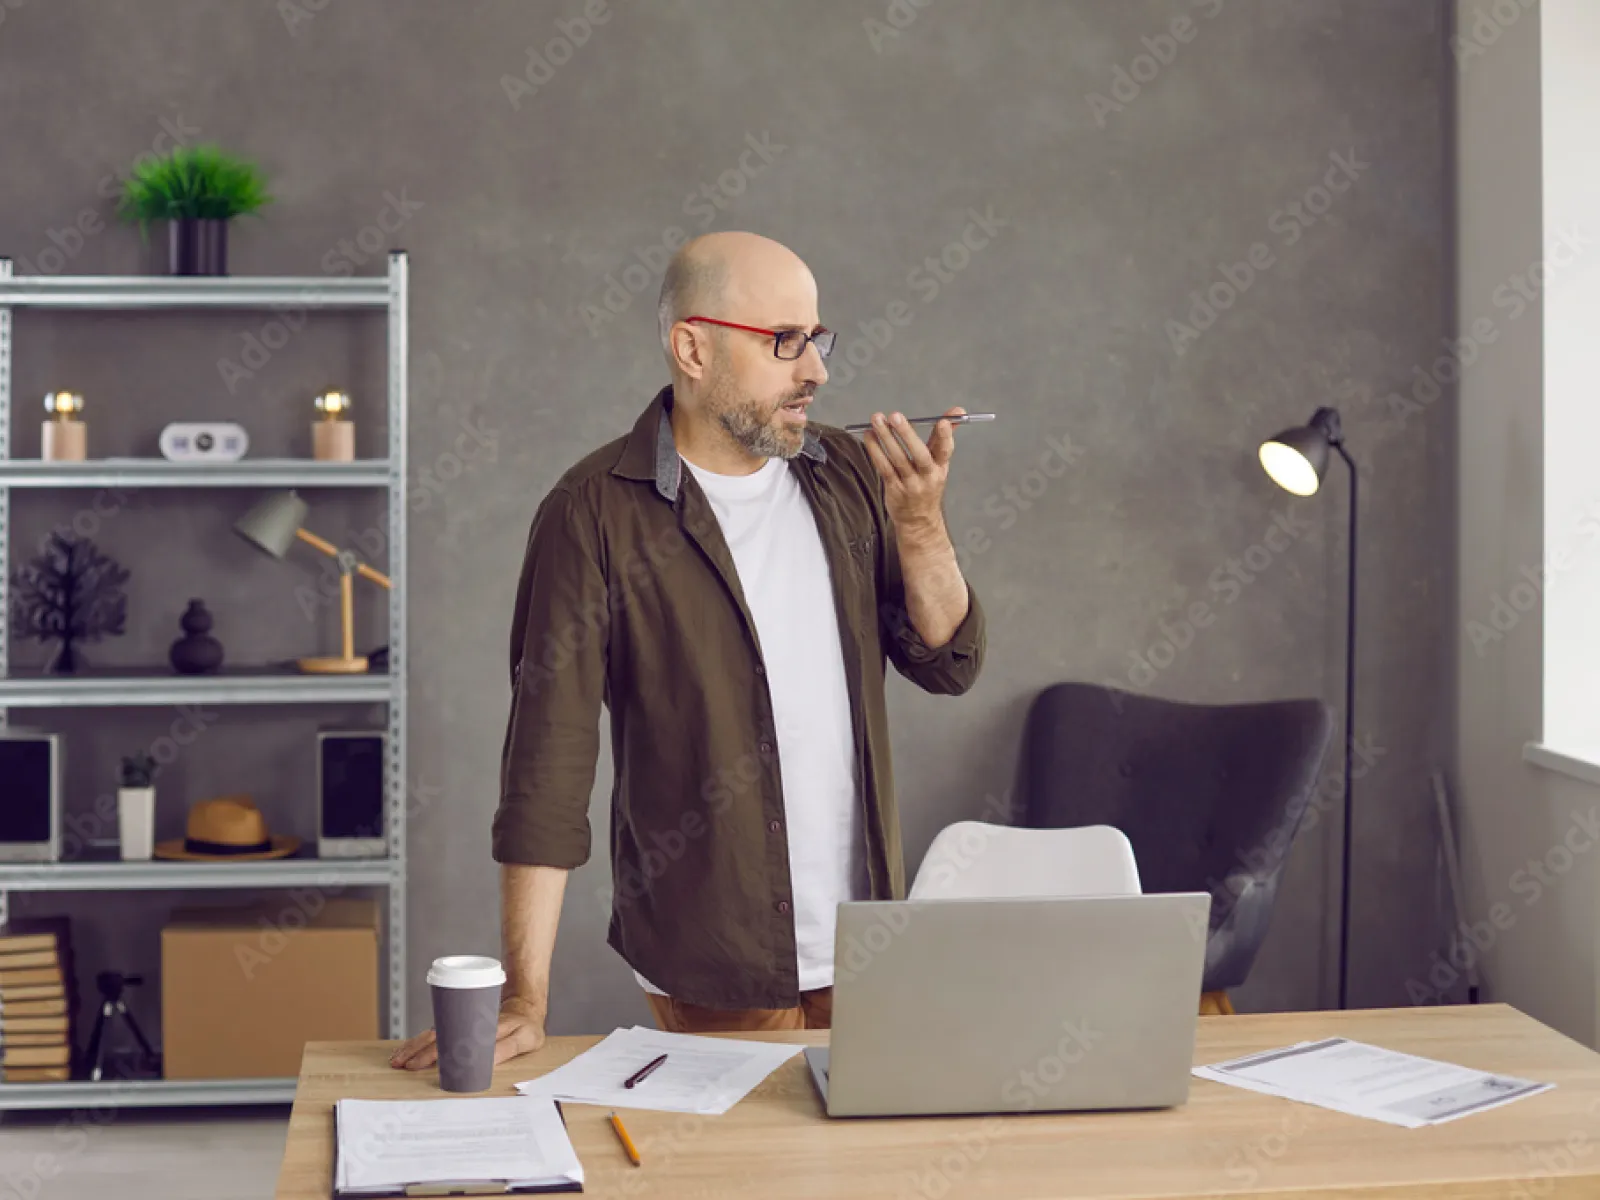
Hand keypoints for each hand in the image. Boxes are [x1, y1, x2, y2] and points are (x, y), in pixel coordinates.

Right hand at [389, 994, 547, 1069]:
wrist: (524, 1005)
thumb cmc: (526, 1026)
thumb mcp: (525, 1038)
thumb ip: (507, 1048)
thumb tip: (484, 1063)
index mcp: (485, 1028)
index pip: (459, 1041)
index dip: (441, 1053)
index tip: (424, 1064)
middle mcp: (469, 1024)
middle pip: (440, 1037)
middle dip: (421, 1052)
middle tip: (405, 1066)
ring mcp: (462, 1023)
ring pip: (434, 1034)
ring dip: (414, 1046)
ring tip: (397, 1059)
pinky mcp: (457, 1025)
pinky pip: (436, 1033)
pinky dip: (419, 1043)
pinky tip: (406, 1052)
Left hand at [862, 406, 962, 538]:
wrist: (918, 520)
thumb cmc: (927, 486)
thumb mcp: (939, 464)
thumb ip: (942, 437)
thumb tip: (957, 412)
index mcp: (941, 467)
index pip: (946, 450)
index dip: (946, 436)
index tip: (944, 422)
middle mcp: (928, 476)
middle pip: (919, 454)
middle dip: (907, 434)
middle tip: (895, 416)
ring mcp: (910, 484)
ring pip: (898, 459)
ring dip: (886, 438)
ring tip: (877, 420)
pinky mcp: (894, 489)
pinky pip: (884, 467)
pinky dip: (875, 450)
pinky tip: (869, 436)